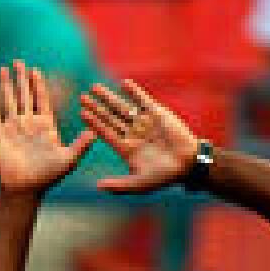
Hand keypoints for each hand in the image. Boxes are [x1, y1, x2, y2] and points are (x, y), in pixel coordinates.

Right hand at [0, 60, 94, 195]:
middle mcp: (28, 124)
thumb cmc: (47, 178)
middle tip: (19, 62)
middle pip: (25, 95)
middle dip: (22, 79)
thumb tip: (96, 132)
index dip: (39, 85)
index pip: (42, 99)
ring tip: (3, 69)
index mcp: (45, 126)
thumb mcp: (68, 160)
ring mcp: (12, 129)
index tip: (35, 70)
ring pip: (9, 101)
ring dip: (6, 85)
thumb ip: (81, 145)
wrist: (23, 190)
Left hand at [79, 78, 202, 195]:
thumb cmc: (164, 177)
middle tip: (82, 97)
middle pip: (110, 118)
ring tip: (95, 87)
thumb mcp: (139, 184)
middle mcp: (133, 134)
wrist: (187, 164)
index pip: (106, 133)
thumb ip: (119, 185)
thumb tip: (98, 186)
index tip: (82, 113)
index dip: (94, 123)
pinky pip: (143, 100)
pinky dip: (134, 92)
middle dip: (97, 107)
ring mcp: (144, 123)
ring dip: (109, 97)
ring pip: (123, 107)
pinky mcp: (157, 114)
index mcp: (126, 149)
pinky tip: (123, 83)